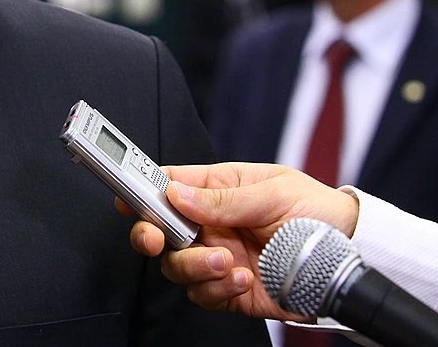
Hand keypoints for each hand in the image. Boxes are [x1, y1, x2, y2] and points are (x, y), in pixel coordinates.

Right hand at [122, 162, 358, 320]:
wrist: (353, 258)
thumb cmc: (319, 213)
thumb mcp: (274, 193)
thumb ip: (224, 198)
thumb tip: (178, 195)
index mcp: (217, 189)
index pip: (167, 185)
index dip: (140, 188)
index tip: (126, 196)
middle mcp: (210, 225)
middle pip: (158, 229)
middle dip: (148, 234)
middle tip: (155, 238)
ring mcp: (217, 257)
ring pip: (174, 265)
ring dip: (193, 266)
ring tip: (226, 262)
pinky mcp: (229, 290)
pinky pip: (202, 294)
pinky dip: (216, 288)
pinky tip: (242, 278)